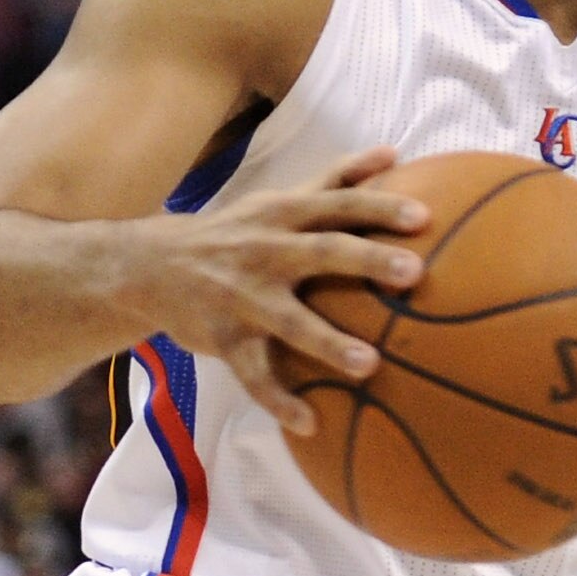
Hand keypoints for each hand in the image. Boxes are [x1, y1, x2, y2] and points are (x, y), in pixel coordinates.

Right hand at [133, 146, 429, 436]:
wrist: (152, 265)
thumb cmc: (237, 232)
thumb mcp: (279, 199)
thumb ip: (336, 178)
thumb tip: (393, 150)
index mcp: (283, 214)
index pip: (338, 203)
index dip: (379, 206)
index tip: (424, 215)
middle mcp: (265, 251)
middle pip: (322, 252)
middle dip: (367, 259)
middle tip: (414, 272)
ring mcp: (243, 297)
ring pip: (290, 321)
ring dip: (329, 342)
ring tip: (369, 365)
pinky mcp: (225, 338)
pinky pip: (253, 375)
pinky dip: (279, 401)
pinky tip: (310, 424)